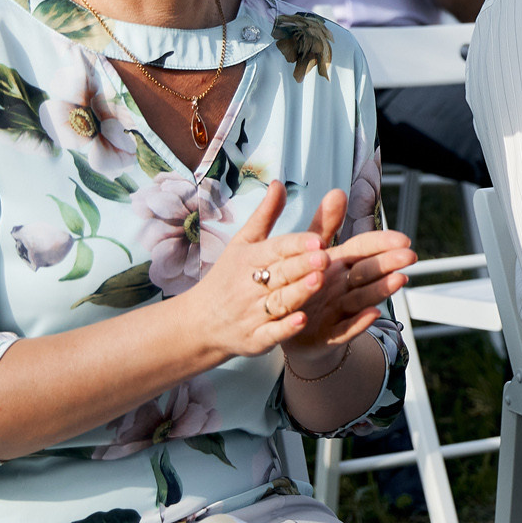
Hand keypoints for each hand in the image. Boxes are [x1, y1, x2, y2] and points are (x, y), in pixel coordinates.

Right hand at [178, 183, 401, 366]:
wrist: (197, 323)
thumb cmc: (226, 278)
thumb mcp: (242, 244)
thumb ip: (265, 216)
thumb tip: (279, 183)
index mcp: (248, 260)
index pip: (275, 249)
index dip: (295, 244)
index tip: (317, 239)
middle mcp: (249, 286)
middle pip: (280, 275)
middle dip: (301, 266)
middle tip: (324, 256)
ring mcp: (251, 314)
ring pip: (278, 302)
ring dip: (299, 293)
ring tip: (319, 281)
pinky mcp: (254, 339)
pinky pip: (271, 334)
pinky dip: (285, 328)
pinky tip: (302, 320)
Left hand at [275, 187, 414, 364]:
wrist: (290, 331)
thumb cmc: (303, 287)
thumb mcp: (306, 253)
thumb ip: (323, 225)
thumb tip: (338, 191)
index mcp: (338, 265)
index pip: (364, 250)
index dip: (382, 244)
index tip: (403, 239)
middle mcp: (344, 287)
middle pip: (368, 273)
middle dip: (388, 264)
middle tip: (409, 256)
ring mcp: (340, 311)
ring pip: (362, 298)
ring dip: (381, 289)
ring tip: (399, 279)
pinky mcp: (330, 335)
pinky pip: (345, 328)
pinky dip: (358, 322)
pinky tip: (372, 314)